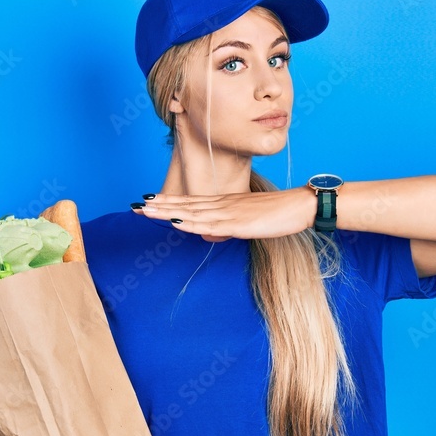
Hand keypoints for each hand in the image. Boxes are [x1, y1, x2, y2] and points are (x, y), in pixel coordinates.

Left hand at [131, 187, 316, 240]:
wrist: (300, 206)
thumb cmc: (279, 213)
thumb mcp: (248, 222)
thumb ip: (228, 227)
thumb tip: (210, 235)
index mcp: (225, 203)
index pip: (191, 201)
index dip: (169, 201)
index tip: (149, 200)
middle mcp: (222, 205)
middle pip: (185, 205)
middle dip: (159, 206)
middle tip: (135, 205)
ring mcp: (229, 213)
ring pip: (191, 212)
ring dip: (167, 211)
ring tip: (146, 210)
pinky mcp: (238, 223)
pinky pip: (209, 224)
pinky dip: (190, 222)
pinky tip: (175, 221)